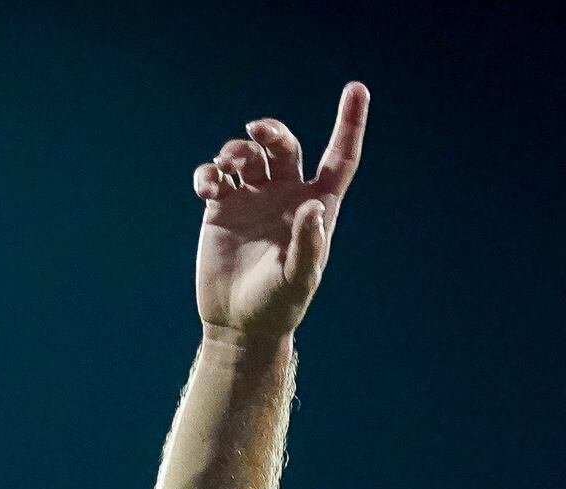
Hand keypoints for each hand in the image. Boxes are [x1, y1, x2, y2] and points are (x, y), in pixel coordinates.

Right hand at [191, 85, 368, 343]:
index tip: (357, 87)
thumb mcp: (299, 279)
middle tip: (257, 132)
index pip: (339, 157)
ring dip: (235, 150)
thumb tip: (313, 207)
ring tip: (225, 168)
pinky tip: (208, 187)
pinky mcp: (221, 207)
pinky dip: (208, 174)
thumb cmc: (278, 305)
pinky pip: (214, 175)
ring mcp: (253, 198)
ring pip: (246, 154)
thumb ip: (308, 245)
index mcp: (316, 206)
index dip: (349, 123)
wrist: (239, 323)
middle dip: (271, 131)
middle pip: (283, 145)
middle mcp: (286, 195)